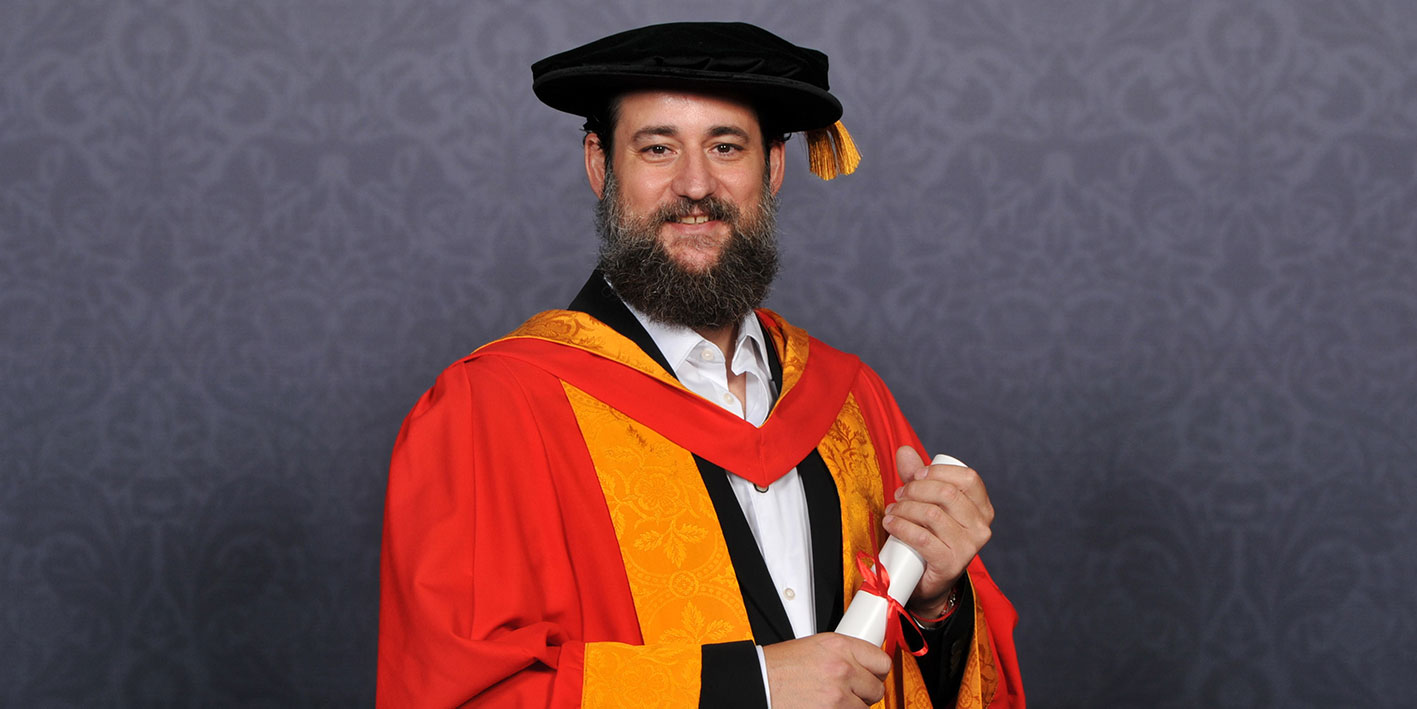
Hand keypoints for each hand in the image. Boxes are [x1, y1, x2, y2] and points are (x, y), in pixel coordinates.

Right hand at [762, 632, 891, 707]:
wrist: (758, 684)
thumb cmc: (779, 667)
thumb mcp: (814, 647)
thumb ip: (842, 655)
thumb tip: (863, 666)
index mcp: (839, 646)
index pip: (882, 661)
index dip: (877, 671)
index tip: (872, 675)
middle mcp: (842, 669)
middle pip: (877, 688)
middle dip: (865, 693)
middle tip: (849, 692)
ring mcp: (839, 696)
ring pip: (865, 708)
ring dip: (852, 707)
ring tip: (831, 701)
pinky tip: (827, 707)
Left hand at [883, 446, 994, 617]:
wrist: (927, 581)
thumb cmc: (929, 536)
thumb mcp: (925, 503)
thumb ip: (917, 477)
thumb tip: (904, 451)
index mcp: (982, 508)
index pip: (969, 478)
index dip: (939, 472)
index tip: (916, 475)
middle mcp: (982, 527)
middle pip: (947, 494)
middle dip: (916, 489)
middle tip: (899, 496)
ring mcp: (969, 548)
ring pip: (932, 515)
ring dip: (905, 509)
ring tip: (892, 511)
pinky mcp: (951, 564)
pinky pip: (922, 538)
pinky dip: (901, 527)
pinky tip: (890, 523)